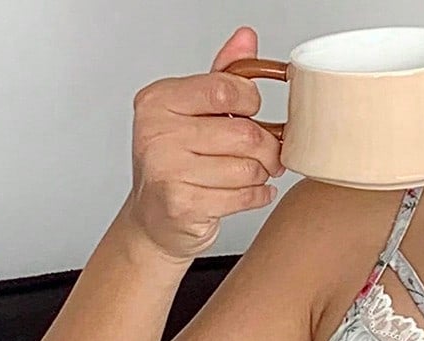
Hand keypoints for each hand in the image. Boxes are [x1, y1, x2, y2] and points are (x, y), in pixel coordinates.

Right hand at [122, 26, 285, 264]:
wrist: (154, 220)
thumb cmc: (175, 164)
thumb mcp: (191, 112)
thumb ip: (219, 75)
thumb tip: (247, 37)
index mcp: (158, 101)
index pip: (223, 89)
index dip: (250, 102)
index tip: (253, 112)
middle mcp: (157, 133)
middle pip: (243, 133)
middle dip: (267, 147)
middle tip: (270, 153)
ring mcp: (167, 171)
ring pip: (246, 168)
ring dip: (261, 174)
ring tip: (256, 174)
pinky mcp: (183, 205)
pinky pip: (242, 196)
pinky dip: (257, 195)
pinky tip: (253, 192)